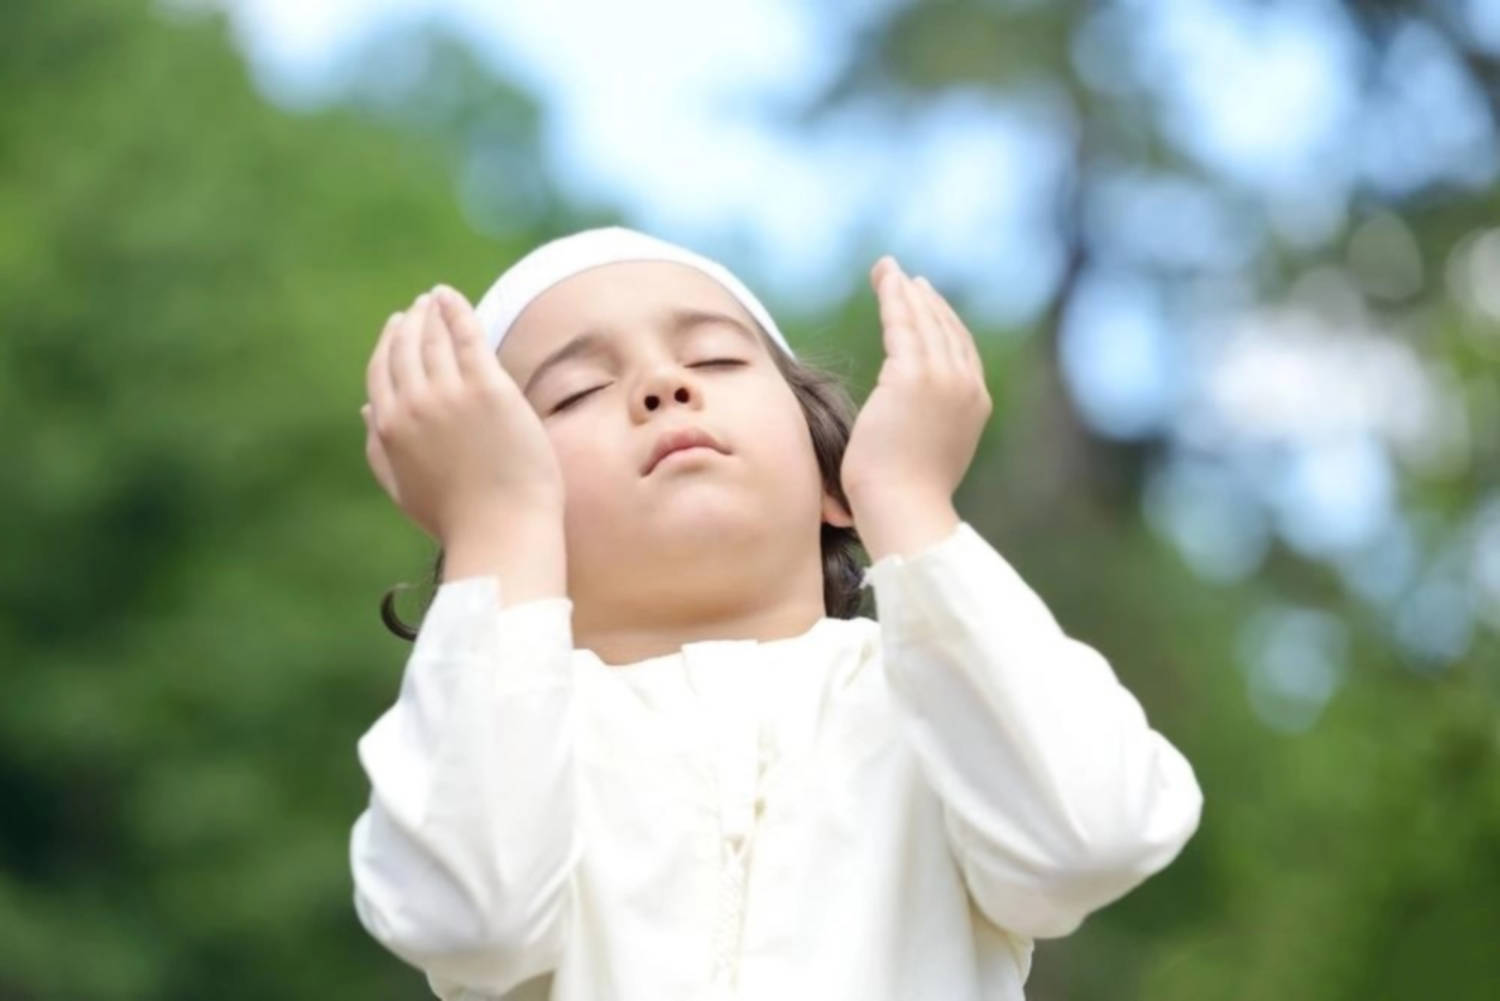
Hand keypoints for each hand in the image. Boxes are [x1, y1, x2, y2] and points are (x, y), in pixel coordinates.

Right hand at [361, 284, 564, 544]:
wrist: (501, 529)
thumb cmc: (458, 518)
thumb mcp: (404, 488)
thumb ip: (379, 450)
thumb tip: (365, 411)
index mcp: (389, 428)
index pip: (381, 371)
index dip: (387, 343)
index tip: (396, 325)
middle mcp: (413, 405)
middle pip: (404, 348)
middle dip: (409, 322)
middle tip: (420, 305)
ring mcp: (449, 394)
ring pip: (433, 337)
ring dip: (431, 311)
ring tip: (438, 298)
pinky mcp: (487, 387)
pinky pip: (466, 335)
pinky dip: (455, 310)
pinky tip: (452, 297)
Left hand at [841, 256, 990, 513]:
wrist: (905, 509)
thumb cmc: (904, 496)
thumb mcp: (926, 454)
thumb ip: (926, 429)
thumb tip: (909, 426)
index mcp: (975, 405)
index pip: (960, 350)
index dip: (943, 321)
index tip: (924, 301)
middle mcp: (966, 387)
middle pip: (946, 329)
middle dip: (923, 299)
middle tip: (904, 276)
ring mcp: (943, 380)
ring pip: (924, 321)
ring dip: (904, 291)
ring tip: (888, 270)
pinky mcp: (913, 376)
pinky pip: (902, 324)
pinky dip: (893, 298)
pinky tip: (885, 281)